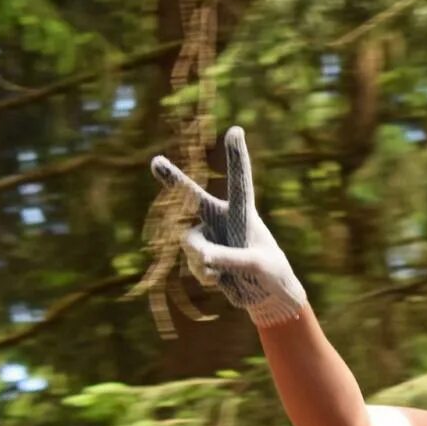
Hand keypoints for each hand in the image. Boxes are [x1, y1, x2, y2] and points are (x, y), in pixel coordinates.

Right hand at [150, 127, 306, 326]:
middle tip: (155, 161)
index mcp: (243, 212)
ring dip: (202, 260)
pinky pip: (192, 261)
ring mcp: (208, 234)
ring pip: (189, 242)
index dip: (236, 156)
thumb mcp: (255, 265)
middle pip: (193, 196)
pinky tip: (220, 279)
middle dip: (173, 180)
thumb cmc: (271, 273)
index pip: (240, 180)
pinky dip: (204, 274)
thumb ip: (229, 258)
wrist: (265, 295)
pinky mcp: (201, 254)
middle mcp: (221, 218)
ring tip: (221, 273)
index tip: (236, 130)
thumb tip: (201, 256)